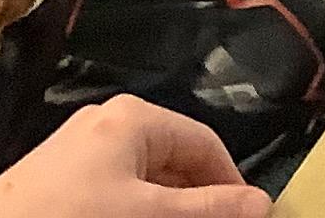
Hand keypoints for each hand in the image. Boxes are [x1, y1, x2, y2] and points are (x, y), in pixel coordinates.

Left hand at [0, 98, 266, 217]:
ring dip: (170, 208)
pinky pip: (118, 190)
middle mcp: (109, 122)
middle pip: (176, 160)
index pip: (206, 145)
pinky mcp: (60, 177)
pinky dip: (138, 209)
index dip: (233, 186)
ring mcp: (81, 149)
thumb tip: (264, 203)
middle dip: (199, 200)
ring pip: (147, 179)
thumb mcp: (149, 217)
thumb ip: (208, 211)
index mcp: (134, 117)